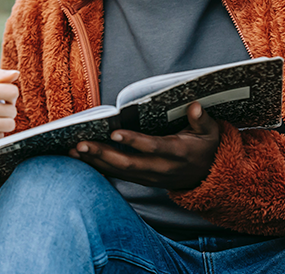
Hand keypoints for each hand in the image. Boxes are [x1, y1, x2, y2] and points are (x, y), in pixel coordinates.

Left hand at [71, 102, 219, 190]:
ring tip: (73, 150)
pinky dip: (99, 167)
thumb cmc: (206, 148)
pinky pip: (118, 175)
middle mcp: (161, 168)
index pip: (153, 147)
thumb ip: (202, 119)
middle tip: (81, 143)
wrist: (208, 177)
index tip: (114, 131)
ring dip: (96, 161)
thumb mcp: (211, 133)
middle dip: (103, 154)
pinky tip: (81, 159)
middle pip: (129, 164)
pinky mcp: (143, 179)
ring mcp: (150, 176)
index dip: (133, 141)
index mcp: (177, 153)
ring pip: (120, 171)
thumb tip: (194, 106)